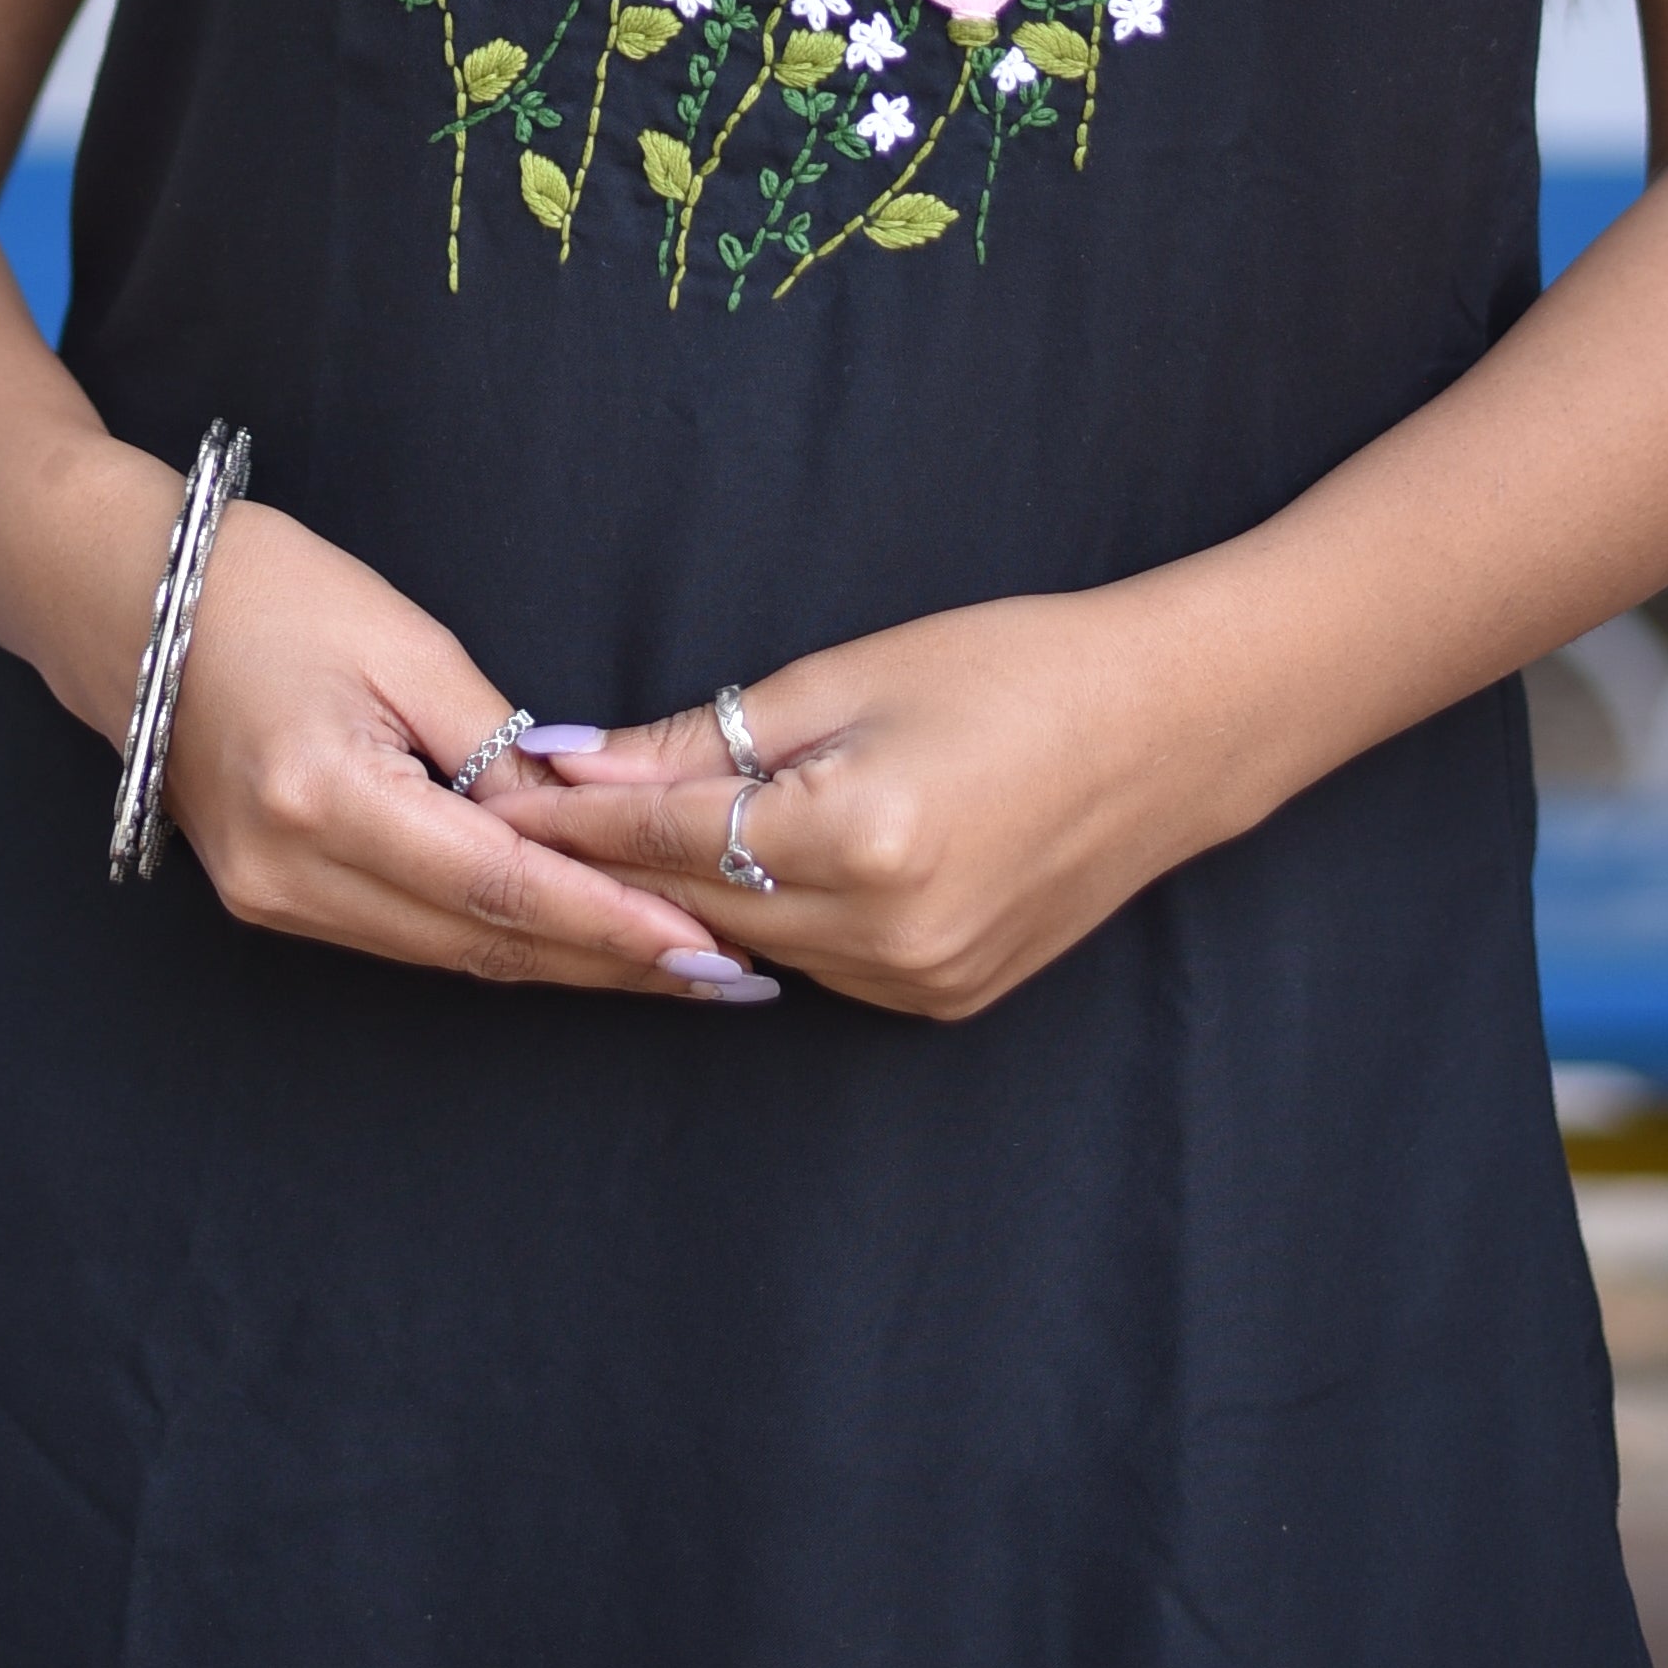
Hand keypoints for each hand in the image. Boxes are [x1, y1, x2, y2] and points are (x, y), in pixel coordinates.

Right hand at [155, 497, 771, 1001]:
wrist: (125, 601)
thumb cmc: (263, 588)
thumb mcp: (400, 639)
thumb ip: (496, 741)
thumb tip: (582, 812)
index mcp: (323, 802)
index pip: (498, 885)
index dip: (608, 920)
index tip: (703, 941)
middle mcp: (292, 878)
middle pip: (480, 942)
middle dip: (609, 960)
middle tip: (727, 973)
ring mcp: (274, 901)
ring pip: (450, 954)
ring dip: (564, 961)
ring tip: (676, 965)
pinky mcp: (274, 900)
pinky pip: (409, 936)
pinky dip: (496, 938)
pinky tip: (573, 939)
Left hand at [480, 590, 1216, 1019]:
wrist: (1172, 728)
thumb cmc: (1017, 667)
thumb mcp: (850, 674)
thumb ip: (703, 739)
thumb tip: (578, 765)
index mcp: (859, 839)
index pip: (668, 838)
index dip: (572, 818)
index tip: (496, 796)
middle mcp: (886, 934)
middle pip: (696, 903)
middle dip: (607, 865)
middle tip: (520, 820)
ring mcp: (919, 981)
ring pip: (753, 942)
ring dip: (689, 893)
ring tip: (621, 840)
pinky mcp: (943, 1000)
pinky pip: (820, 964)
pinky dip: (777, 917)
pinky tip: (758, 867)